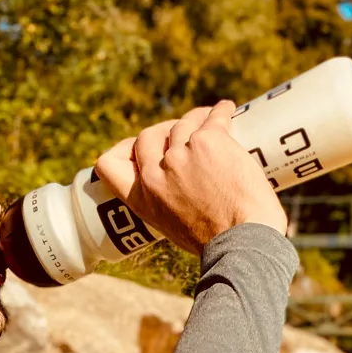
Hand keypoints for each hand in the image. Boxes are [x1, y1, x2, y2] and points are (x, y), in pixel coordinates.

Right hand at [94, 100, 288, 255]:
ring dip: (197, 120)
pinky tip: (227, 110)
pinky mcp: (208, 140)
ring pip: (184, 124)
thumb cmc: (216, 242)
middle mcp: (155, 173)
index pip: (109, 164)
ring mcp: (181, 154)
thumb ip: (165, 203)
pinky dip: (222, 112)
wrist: (243, 242)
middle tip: (185, 134)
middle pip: (149, 135)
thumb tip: (179, 188)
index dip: (125, 151)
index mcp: (142, 198)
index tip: (142, 149)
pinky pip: (214, 116)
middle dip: (165, 131)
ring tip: (212, 123)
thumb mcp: (172, 228)